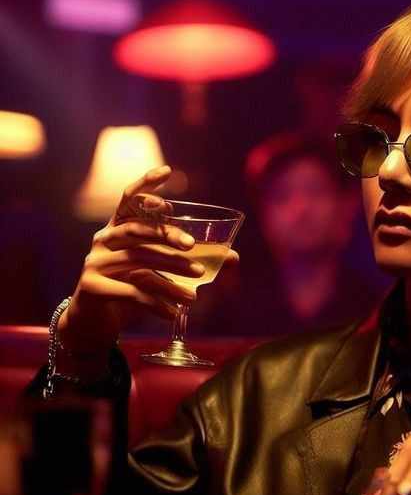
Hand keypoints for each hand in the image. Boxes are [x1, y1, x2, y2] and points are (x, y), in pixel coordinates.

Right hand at [59, 166, 238, 355]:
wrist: (94, 322)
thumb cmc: (131, 289)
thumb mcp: (158, 272)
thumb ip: (189, 261)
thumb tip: (234, 256)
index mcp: (118, 228)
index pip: (129, 199)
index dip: (146, 183)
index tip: (168, 171)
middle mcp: (103, 240)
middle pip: (138, 230)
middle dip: (166, 235)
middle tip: (192, 246)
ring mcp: (94, 262)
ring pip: (139, 264)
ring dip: (170, 279)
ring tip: (194, 295)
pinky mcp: (92, 287)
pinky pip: (132, 292)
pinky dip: (157, 303)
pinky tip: (175, 313)